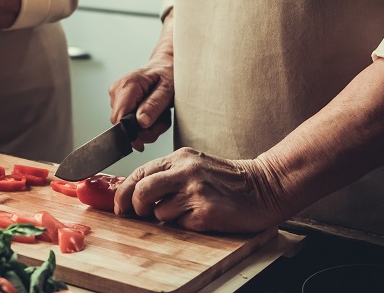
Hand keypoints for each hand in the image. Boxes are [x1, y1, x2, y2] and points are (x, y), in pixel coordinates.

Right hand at [108, 63, 173, 149]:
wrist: (165, 65)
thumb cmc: (168, 74)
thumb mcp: (168, 89)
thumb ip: (154, 105)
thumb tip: (141, 122)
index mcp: (127, 85)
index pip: (118, 118)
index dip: (128, 134)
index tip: (141, 145)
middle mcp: (117, 90)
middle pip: (123, 124)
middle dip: (144, 130)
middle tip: (162, 123)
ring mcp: (117, 96)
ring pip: (127, 126)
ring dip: (147, 128)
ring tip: (160, 116)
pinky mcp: (120, 102)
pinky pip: (129, 121)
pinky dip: (144, 123)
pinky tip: (154, 114)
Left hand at [114, 148, 286, 233]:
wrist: (264, 187)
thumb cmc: (228, 180)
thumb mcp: (196, 166)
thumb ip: (169, 174)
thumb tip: (138, 194)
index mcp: (180, 157)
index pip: (140, 172)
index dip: (124, 191)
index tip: (119, 205)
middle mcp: (186, 171)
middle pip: (142, 190)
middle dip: (135, 206)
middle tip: (138, 214)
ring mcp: (196, 191)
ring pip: (159, 211)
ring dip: (166, 217)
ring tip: (187, 211)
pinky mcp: (206, 211)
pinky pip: (180, 225)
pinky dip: (185, 225)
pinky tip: (201, 217)